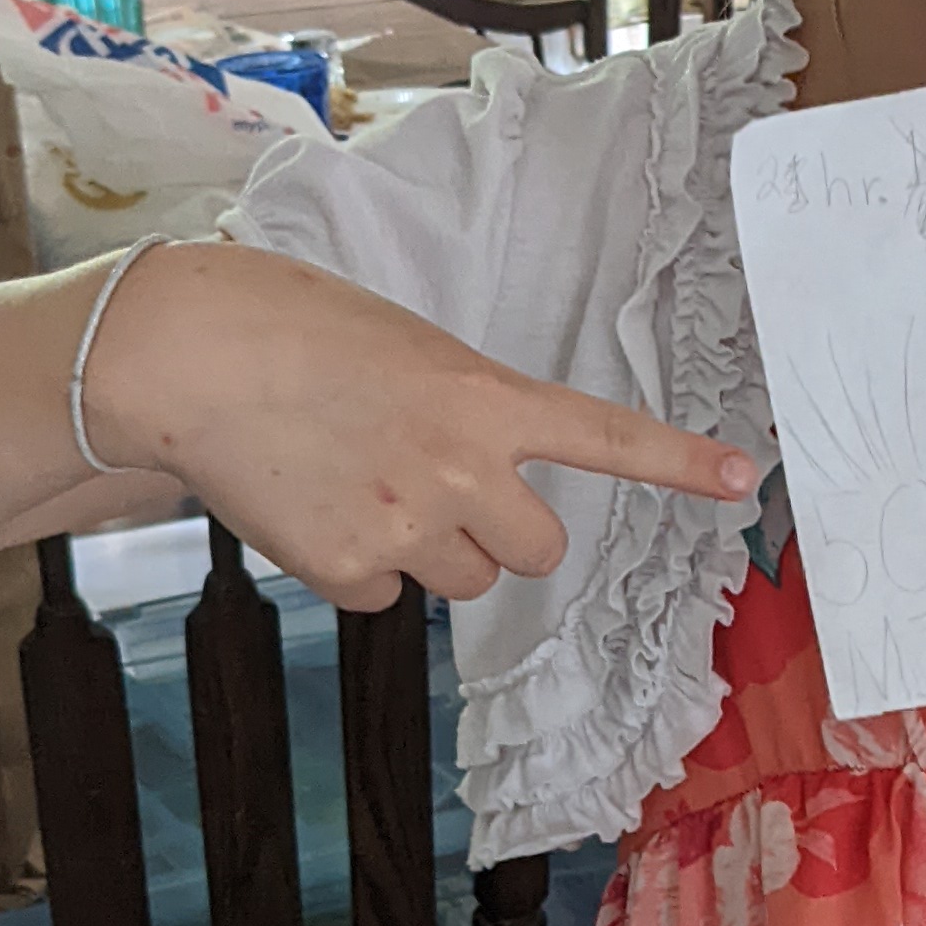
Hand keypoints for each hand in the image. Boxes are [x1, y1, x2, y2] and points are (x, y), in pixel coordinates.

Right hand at [86, 240, 757, 610]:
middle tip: (438, 490)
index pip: (604, 437)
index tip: (738, 480)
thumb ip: (461, 415)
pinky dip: (355, 566)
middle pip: (536, 552)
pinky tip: (312, 504)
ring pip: (465, 582)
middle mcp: (462, 471)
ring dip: (432, 552)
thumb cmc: (288, 329)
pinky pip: (383, 596)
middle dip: (501, 535)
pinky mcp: (347, 568)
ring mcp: (407, 527)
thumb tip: (474, 483)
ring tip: (359, 483)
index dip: (675, 463)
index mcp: (483, 398)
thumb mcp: (404, 349)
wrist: (187, 356)